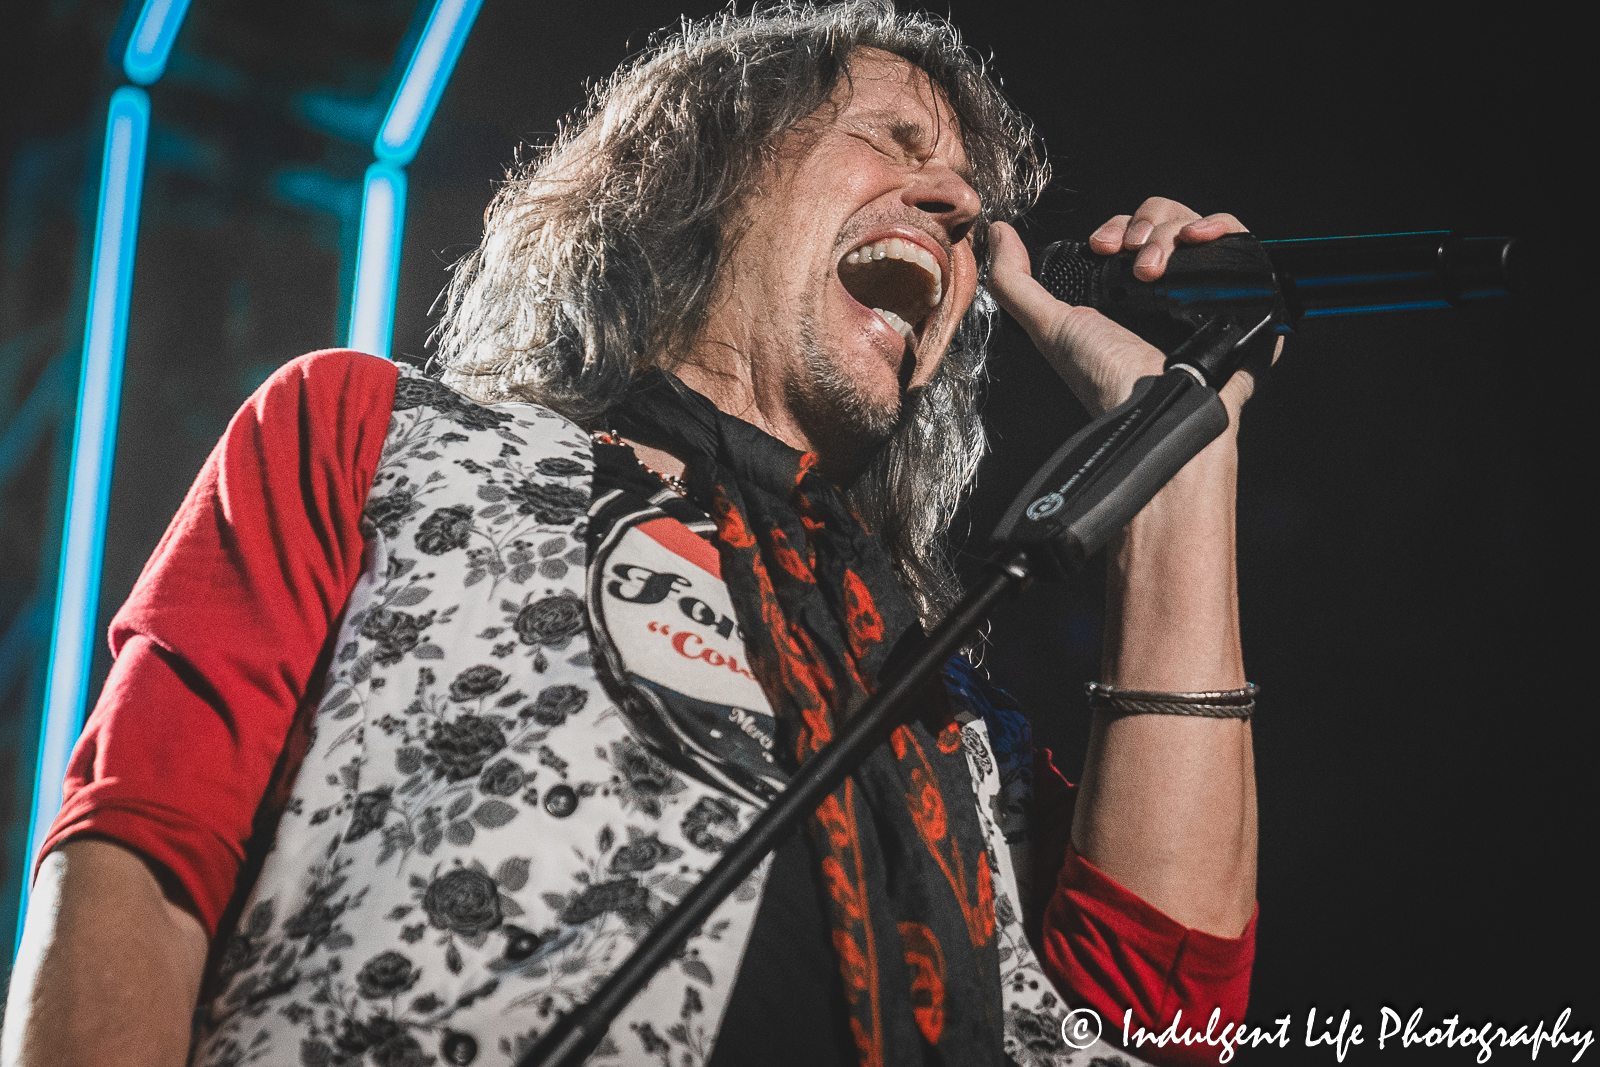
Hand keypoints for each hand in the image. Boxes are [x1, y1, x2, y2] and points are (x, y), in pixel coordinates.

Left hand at [988, 198, 1272, 418]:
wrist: (1158, 409)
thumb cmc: (1105, 378)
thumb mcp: (1049, 328)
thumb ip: (1014, 283)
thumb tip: (998, 234)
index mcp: (1131, 292)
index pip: (1131, 232)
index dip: (1116, 228)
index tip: (1104, 247)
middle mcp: (1172, 289)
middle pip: (1165, 221)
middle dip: (1144, 227)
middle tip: (1136, 261)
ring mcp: (1211, 291)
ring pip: (1198, 225)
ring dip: (1175, 228)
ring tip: (1161, 264)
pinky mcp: (1248, 296)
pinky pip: (1244, 240)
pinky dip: (1223, 228)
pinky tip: (1201, 241)